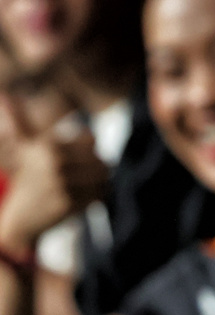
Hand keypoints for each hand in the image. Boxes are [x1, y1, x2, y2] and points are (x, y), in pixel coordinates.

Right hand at [0, 96, 108, 253]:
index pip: (91, 140)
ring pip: (105, 175)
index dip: (84, 151)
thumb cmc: (27, 177)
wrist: (18, 220)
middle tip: (76, 178)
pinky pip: (103, 193)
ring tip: (80, 188)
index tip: (68, 161)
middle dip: (94, 168)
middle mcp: (54, 162)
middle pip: (100, 157)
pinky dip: (98, 197)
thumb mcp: (25, 147)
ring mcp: (61, 182)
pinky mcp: (70, 202)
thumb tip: (4, 94)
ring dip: (98, 182)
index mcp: (47, 145)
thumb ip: (19, 120)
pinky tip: (80, 200)